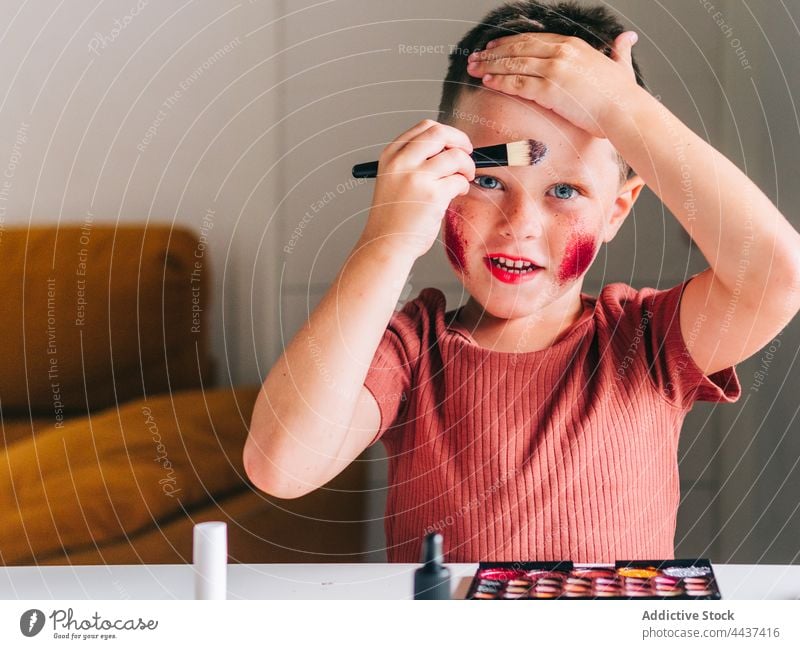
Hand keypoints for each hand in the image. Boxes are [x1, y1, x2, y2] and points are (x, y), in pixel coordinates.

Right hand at [361, 119, 474, 259]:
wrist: (386, 245)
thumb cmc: (394, 217)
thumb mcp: (395, 179)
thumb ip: (415, 161)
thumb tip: (452, 147)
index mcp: (391, 155)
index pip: (424, 127)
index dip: (447, 133)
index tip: (456, 144)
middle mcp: (401, 162)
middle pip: (440, 133)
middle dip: (461, 141)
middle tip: (468, 155)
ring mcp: (416, 177)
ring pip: (455, 156)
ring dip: (467, 166)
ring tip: (464, 180)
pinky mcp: (432, 195)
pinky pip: (460, 180)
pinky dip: (464, 185)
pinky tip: (456, 194)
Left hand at [466, 31, 639, 137]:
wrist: (625, 111)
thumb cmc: (623, 95)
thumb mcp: (621, 65)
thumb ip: (620, 50)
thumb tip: (627, 38)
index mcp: (573, 46)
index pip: (532, 39)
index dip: (509, 42)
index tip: (493, 46)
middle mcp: (561, 53)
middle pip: (518, 48)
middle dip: (493, 53)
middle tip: (475, 57)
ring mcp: (554, 69)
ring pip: (513, 63)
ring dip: (490, 66)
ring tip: (474, 69)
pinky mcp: (549, 89)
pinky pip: (517, 83)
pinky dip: (500, 81)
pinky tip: (487, 82)